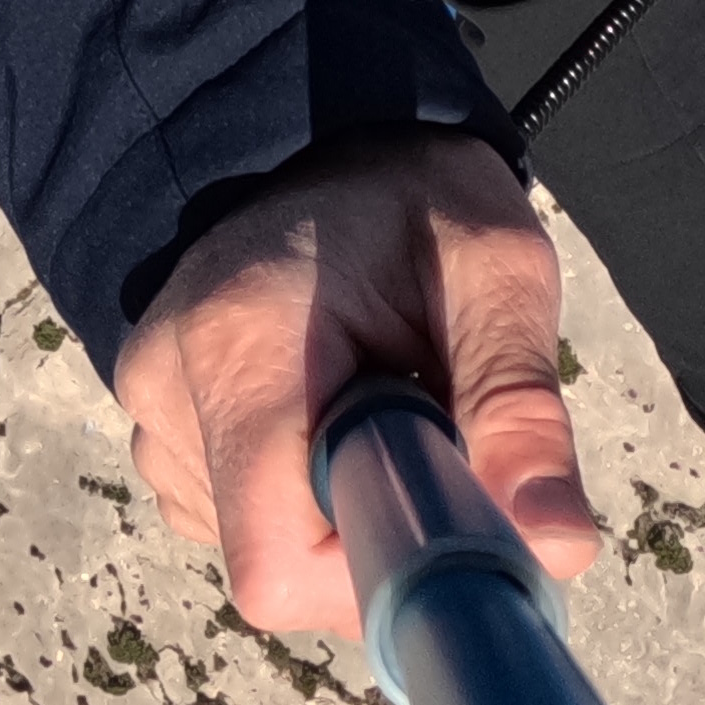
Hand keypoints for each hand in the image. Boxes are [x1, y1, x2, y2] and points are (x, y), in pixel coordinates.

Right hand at [115, 128, 596, 639]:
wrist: (318, 132)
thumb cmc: (415, 202)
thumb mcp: (495, 270)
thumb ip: (520, 406)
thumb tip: (554, 547)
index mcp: (241, 345)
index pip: (279, 561)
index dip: (376, 572)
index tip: (440, 510)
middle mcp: (167, 386)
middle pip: (274, 565)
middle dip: (370, 535)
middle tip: (423, 438)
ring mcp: (150, 409)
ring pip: (257, 546)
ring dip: (334, 512)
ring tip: (368, 401)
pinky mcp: (156, 424)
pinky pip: (232, 517)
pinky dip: (296, 494)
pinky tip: (320, 410)